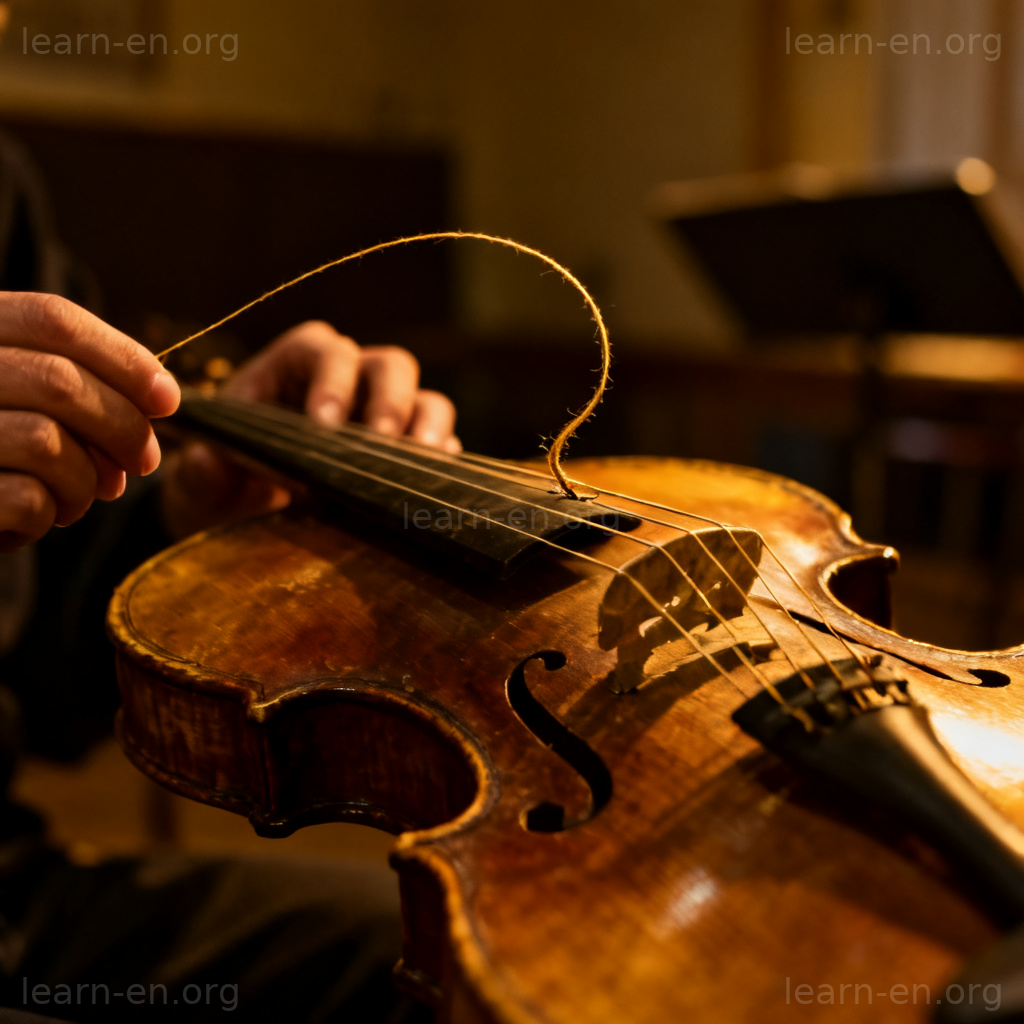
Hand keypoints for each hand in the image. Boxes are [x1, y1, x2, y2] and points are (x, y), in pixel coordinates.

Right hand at [0, 293, 179, 552]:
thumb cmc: (2, 453)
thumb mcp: (30, 400)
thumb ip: (83, 387)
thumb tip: (161, 398)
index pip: (53, 320)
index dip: (124, 358)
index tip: (167, 399)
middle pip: (59, 381)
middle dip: (123, 427)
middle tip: (144, 461)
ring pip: (46, 442)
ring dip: (84, 480)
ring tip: (75, 498)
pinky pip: (28, 499)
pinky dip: (50, 514)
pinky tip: (38, 518)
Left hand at [161, 321, 459, 538]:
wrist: (244, 517)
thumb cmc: (222, 482)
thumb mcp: (200, 481)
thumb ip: (198, 471)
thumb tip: (209, 462)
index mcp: (294, 368)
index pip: (323, 349)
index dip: (330, 377)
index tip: (323, 425)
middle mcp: (347, 383)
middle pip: (388, 365)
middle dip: (390, 399)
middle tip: (380, 443)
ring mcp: (383, 416)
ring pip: (424, 399)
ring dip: (428, 426)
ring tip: (423, 461)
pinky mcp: (406, 453)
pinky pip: (439, 444)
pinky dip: (440, 461)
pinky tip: (433, 484)